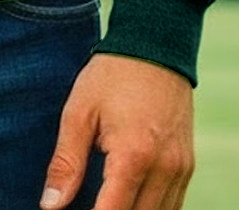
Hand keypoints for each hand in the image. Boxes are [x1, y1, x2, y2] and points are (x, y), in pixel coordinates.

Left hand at [40, 52, 193, 209]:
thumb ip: (66, 163)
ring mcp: (180, 169)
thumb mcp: (79, 112)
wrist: (154, 45)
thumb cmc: (112, 75)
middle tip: (88, 202)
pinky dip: (151, 209)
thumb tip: (50, 205)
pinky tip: (128, 200)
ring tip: (105, 200)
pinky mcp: (187, 165)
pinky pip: (173, 205)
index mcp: (133, 156)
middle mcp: (164, 168)